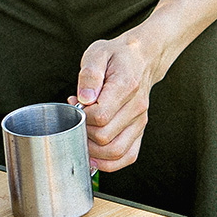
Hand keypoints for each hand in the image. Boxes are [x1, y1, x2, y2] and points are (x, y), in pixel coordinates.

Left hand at [68, 28, 166, 172]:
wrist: (141, 59)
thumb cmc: (116, 57)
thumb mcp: (97, 53)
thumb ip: (89, 74)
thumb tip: (84, 99)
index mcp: (126, 87)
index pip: (100, 116)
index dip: (82, 117)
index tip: (75, 106)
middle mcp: (137, 108)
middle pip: (104, 138)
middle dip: (83, 133)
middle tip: (77, 119)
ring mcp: (140, 122)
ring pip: (115, 152)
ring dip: (92, 149)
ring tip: (83, 133)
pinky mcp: (139, 132)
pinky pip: (127, 157)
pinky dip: (108, 163)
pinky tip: (94, 155)